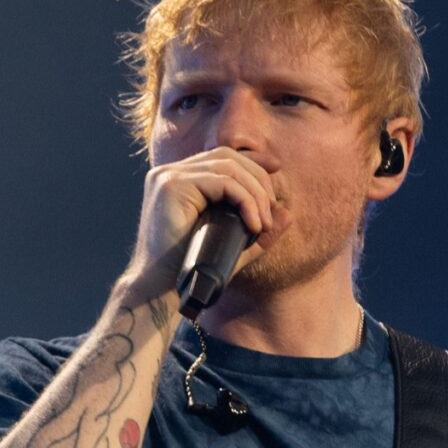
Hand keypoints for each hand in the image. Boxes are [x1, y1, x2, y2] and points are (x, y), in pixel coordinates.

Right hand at [124, 146, 277, 290]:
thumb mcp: (232, 247)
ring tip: (262, 223)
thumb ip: (258, 231)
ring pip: (228, 167)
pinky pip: (221, 181)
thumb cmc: (191, 271)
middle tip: (271, 213)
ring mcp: (168, 176)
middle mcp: (170, 172)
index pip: (222, 157)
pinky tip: (252, 223)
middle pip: (228, 157)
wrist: (158, 290)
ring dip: (254, 193)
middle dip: (258, 181)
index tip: (277, 170)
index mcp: (179, 180)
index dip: (253, 160)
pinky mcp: (171, 186)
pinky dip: (244, 200)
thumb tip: (288, 214)